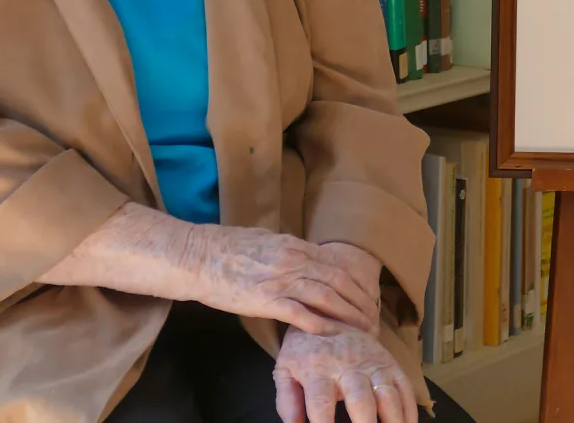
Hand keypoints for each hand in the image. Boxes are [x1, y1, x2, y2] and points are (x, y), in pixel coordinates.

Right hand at [185, 226, 378, 335]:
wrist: (200, 256)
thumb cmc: (228, 248)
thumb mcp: (267, 240)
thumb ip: (290, 249)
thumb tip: (308, 257)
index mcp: (295, 246)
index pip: (336, 264)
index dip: (356, 282)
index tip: (368, 295)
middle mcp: (294, 260)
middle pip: (339, 281)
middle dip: (360, 301)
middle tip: (373, 317)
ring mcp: (282, 280)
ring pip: (326, 297)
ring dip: (348, 315)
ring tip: (361, 328)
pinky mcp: (267, 300)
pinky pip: (300, 313)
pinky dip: (319, 324)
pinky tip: (332, 333)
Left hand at [273, 325, 418, 422]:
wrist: (326, 308)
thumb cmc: (304, 348)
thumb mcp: (285, 370)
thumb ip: (287, 402)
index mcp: (317, 369)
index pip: (320, 404)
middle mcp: (347, 366)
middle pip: (361, 401)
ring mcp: (372, 362)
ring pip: (388, 394)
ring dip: (393, 421)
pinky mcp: (389, 361)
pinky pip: (405, 386)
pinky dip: (410, 410)